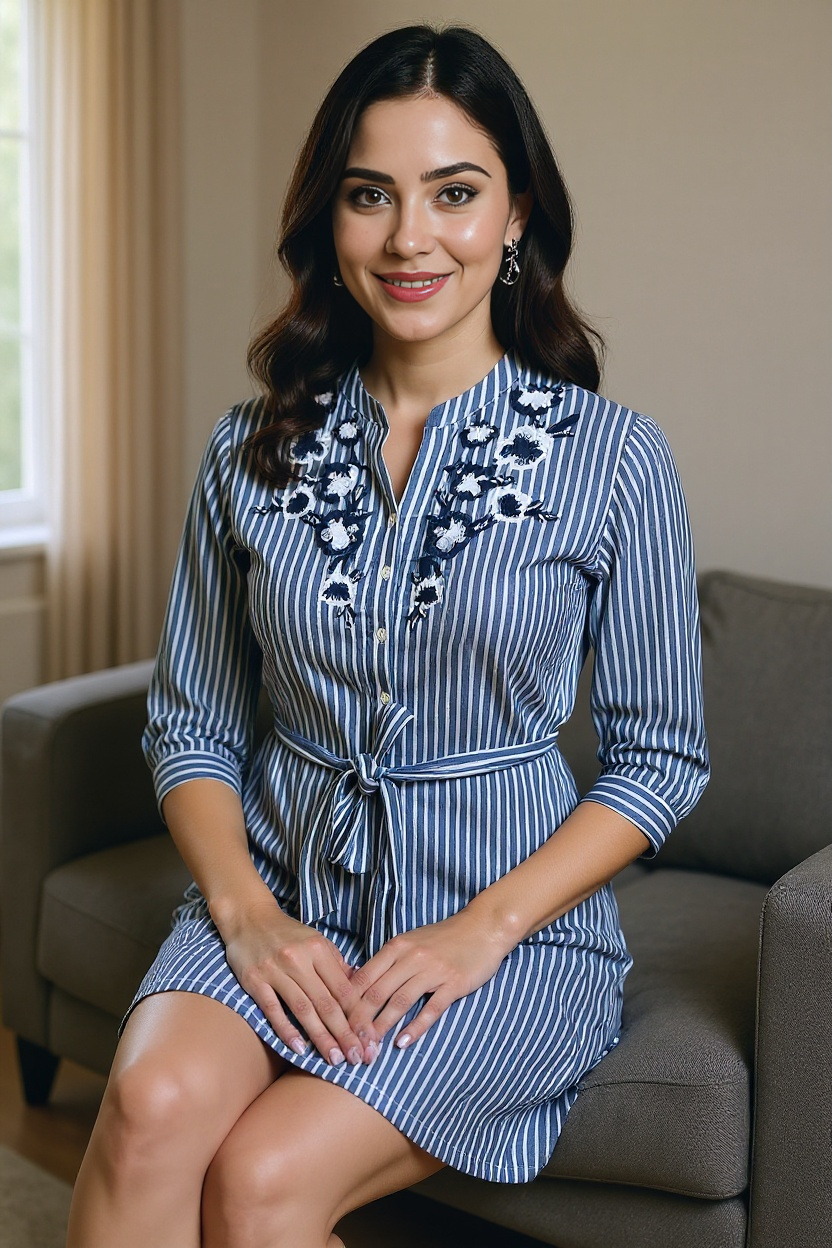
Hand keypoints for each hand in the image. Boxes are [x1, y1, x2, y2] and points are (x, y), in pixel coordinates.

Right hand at [219, 897, 373, 1065]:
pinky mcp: (254, 981)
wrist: (248, 918)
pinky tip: (300, 1049)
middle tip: (357, 1058)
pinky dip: (286, 1030)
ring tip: (335, 1058)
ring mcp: (275, 971)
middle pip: (326, 1002)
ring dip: (321, 1037)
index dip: (358, 1016)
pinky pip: (273, 1010)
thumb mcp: (316, 940)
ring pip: (303, 1009)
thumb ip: (337, 963)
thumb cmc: (287, 933)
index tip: (369, 1038)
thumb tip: (360, 985)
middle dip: (344, 1033)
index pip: (343, 988)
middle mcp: (298, 959)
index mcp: (318, 949)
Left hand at [347, 909, 508, 1050]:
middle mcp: (411, 957)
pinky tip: (403, 1042)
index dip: (348, 1003)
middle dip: (361, 1022)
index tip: (337, 1024)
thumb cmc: (444, 937)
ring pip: (399, 1002)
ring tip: (371, 1049)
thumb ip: (387, 961)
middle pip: (377, 993)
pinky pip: (431, 1009)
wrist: (484, 927)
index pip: (363, 978)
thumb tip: (358, 984)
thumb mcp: (411, 942)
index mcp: (397, 947)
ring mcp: (433, 970)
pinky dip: (415, 1027)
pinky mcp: (453, 983)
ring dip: (383, 1027)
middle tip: (350, 1044)